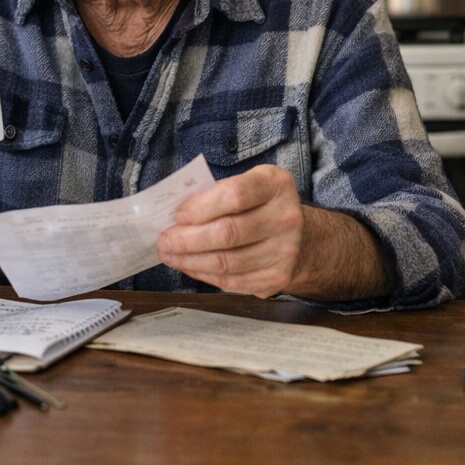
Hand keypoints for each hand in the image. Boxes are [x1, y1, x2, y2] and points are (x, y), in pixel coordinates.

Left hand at [157, 165, 304, 297]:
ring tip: (170, 255)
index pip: (234, 195)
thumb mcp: (246, 184)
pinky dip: (205, 274)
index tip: (178, 215)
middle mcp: (286, 217)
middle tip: (163, 241)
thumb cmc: (260, 205)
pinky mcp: (278, 277)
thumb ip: (216, 194)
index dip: (201, 207)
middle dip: (188, 240)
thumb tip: (175, 217)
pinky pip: (233, 280)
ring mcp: (285, 250)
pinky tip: (190, 267)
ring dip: (191, 261)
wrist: (301, 236)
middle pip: (228, 232)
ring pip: (227, 262)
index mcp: (275, 185)